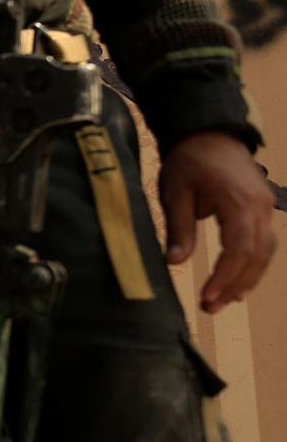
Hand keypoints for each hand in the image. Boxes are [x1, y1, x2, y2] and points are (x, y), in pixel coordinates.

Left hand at [160, 132, 277, 311]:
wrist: (209, 133)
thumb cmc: (189, 161)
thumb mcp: (175, 192)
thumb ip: (179, 228)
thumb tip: (174, 263)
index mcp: (239, 200)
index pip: (239, 248)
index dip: (225, 276)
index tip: (206, 297)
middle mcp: (260, 205)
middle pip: (256, 254)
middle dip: (234, 284)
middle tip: (210, 308)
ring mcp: (266, 206)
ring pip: (265, 251)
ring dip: (246, 279)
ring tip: (223, 302)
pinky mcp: (263, 208)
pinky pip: (264, 242)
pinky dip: (253, 264)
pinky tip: (238, 284)